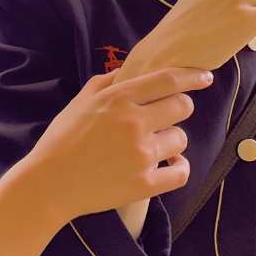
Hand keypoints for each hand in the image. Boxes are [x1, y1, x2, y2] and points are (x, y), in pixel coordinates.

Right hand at [23, 67, 211, 222]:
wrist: (50, 183)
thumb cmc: (62, 139)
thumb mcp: (81, 101)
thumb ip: (109, 81)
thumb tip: (135, 71)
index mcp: (118, 99)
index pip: (168, 80)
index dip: (192, 76)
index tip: (205, 78)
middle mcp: (134, 124)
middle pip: (182, 107)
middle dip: (179, 108)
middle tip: (166, 117)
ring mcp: (141, 155)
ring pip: (181, 139)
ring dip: (172, 140)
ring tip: (153, 146)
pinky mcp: (145, 184)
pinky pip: (181, 172)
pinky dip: (179, 167)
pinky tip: (169, 164)